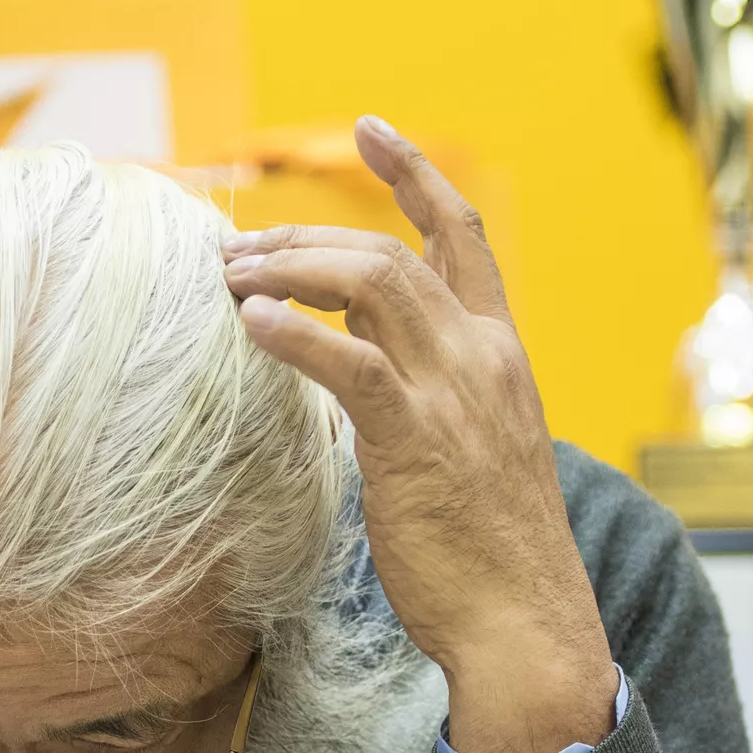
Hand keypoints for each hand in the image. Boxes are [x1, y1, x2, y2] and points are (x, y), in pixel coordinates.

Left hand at [222, 117, 617, 752]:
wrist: (525, 623)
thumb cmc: (489, 555)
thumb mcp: (466, 456)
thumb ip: (420, 401)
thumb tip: (357, 376)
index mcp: (500, 354)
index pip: (462, 236)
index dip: (415, 176)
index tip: (370, 129)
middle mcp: (482, 356)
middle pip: (392, 252)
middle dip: (307, 238)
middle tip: (238, 248)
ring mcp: (453, 393)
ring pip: (371, 285)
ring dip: (289, 270)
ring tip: (227, 279)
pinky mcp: (414, 439)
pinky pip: (349, 365)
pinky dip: (293, 335)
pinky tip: (248, 323)